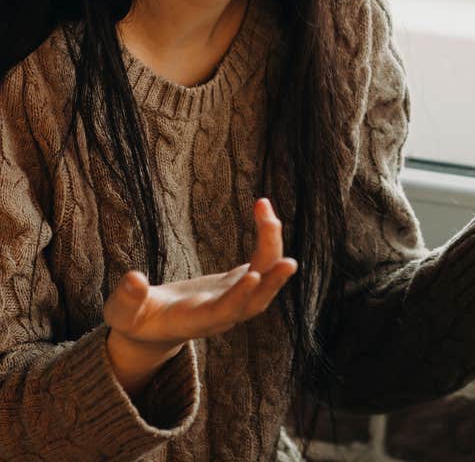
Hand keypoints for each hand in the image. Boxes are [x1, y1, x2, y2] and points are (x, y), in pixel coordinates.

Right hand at [104, 198, 295, 395]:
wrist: (152, 329)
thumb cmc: (134, 320)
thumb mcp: (122, 314)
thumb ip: (127, 299)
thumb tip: (133, 280)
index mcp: (196, 321)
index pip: (224, 312)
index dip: (240, 296)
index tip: (254, 277)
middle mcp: (222, 312)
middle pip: (256, 299)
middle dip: (273, 280)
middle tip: (288, 260)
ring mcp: (233, 297)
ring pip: (263, 277)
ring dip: (272, 248)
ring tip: (268, 214)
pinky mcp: (236, 282)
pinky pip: (260, 261)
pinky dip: (265, 238)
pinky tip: (263, 209)